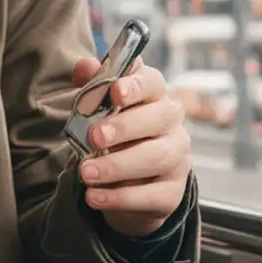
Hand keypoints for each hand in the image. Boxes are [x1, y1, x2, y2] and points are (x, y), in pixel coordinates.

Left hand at [71, 55, 190, 236]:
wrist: (125, 185)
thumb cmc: (113, 137)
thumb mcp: (98, 111)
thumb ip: (92, 86)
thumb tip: (85, 65)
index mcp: (154, 98)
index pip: (153, 83)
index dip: (136, 85)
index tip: (115, 92)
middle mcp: (171, 125)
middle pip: (158, 119)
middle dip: (124, 127)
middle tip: (94, 137)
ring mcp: (176, 159)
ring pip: (156, 158)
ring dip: (117, 165)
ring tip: (86, 172)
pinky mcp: (171, 193)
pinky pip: (151, 195)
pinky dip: (120, 197)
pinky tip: (94, 197)